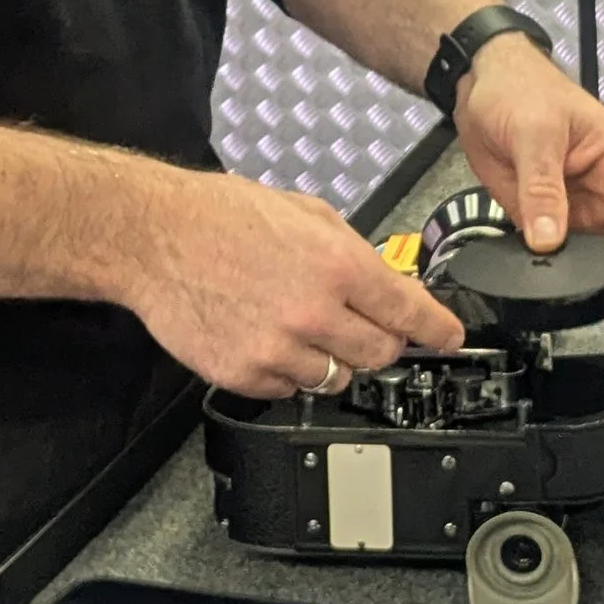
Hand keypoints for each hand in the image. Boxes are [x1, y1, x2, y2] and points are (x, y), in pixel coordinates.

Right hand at [117, 168, 465, 397]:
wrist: (156, 238)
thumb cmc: (222, 217)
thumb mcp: (305, 213)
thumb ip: (351, 251)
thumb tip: (384, 283)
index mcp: (338, 265)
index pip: (410, 312)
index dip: (437, 328)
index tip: (448, 337)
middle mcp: (314, 313)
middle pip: (380, 354)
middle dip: (378, 341)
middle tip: (358, 324)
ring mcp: (279, 349)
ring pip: (336, 378)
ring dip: (330, 359)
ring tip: (298, 325)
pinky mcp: (246, 374)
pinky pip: (288, 390)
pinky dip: (286, 372)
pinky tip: (266, 337)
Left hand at [451, 39, 603, 283]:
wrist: (482, 83)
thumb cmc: (521, 88)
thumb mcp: (535, 132)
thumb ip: (541, 186)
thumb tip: (548, 238)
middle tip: (592, 288)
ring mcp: (581, 206)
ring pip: (597, 254)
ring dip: (583, 271)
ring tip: (562, 281)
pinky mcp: (551, 218)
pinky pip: (561, 252)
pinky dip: (552, 266)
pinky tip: (539, 271)